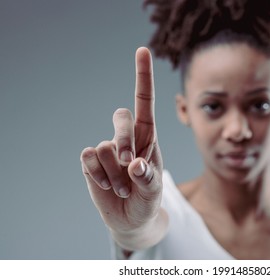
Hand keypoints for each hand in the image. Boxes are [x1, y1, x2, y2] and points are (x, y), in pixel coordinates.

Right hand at [80, 47, 166, 249]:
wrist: (131, 218)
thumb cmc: (148, 198)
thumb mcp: (154, 189)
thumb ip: (147, 177)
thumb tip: (134, 164)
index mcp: (148, 136)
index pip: (145, 101)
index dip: (143, 76)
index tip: (143, 50)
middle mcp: (127, 137)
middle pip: (121, 116)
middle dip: (124, 140)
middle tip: (130, 164)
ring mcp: (107, 149)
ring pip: (105, 146)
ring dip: (115, 173)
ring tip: (123, 188)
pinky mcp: (90, 161)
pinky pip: (87, 158)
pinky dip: (99, 175)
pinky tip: (107, 186)